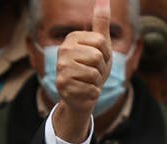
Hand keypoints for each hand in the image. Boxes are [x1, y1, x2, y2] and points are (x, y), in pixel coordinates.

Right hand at [51, 0, 111, 142]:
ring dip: (96, 81)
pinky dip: (93, 93)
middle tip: (93, 73)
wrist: (82, 97)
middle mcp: (63, 50)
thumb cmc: (93, 69)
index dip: (106, 54)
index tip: (98, 60)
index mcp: (72, 38)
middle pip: (97, 57)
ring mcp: (60, 68)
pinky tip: (84, 92)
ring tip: (88, 81)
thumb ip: (101, 22)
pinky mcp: (62, 85)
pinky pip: (91, 88)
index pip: (101, 42)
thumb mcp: (100, 45)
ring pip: (94, 73)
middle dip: (101, 69)